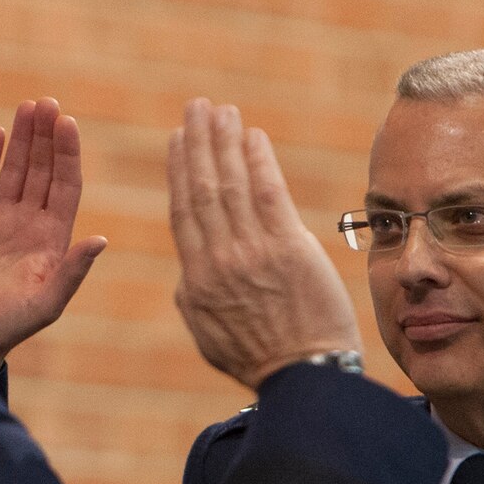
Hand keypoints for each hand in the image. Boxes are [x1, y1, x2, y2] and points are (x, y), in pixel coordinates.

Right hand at [0, 98, 107, 360]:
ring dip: (22, 140)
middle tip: (47, 103)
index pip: (66, 186)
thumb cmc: (10, 324)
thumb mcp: (49, 302)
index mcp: (53, 239)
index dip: (68, 154)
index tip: (68, 123)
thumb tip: (101, 239)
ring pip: (15, 171)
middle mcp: (29, 224)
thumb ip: (74, 270)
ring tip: (28, 106)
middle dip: (46, 137)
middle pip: (42, 171)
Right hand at [167, 99, 362, 390]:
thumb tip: (191, 266)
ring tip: (222, 111)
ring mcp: (253, 253)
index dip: (180, 170)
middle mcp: (219, 260)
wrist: (305, 376)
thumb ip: (195, 294)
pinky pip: (268, 194)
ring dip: (225, 141)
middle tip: (197, 107)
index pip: (184, 211)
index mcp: (196, 279)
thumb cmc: (260, 359)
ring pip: (231, 185)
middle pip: (203, 188)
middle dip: (199, 143)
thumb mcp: (208, 334)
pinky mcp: (289, 249)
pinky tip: (254, 137)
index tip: (178, 140)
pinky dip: (259, 162)